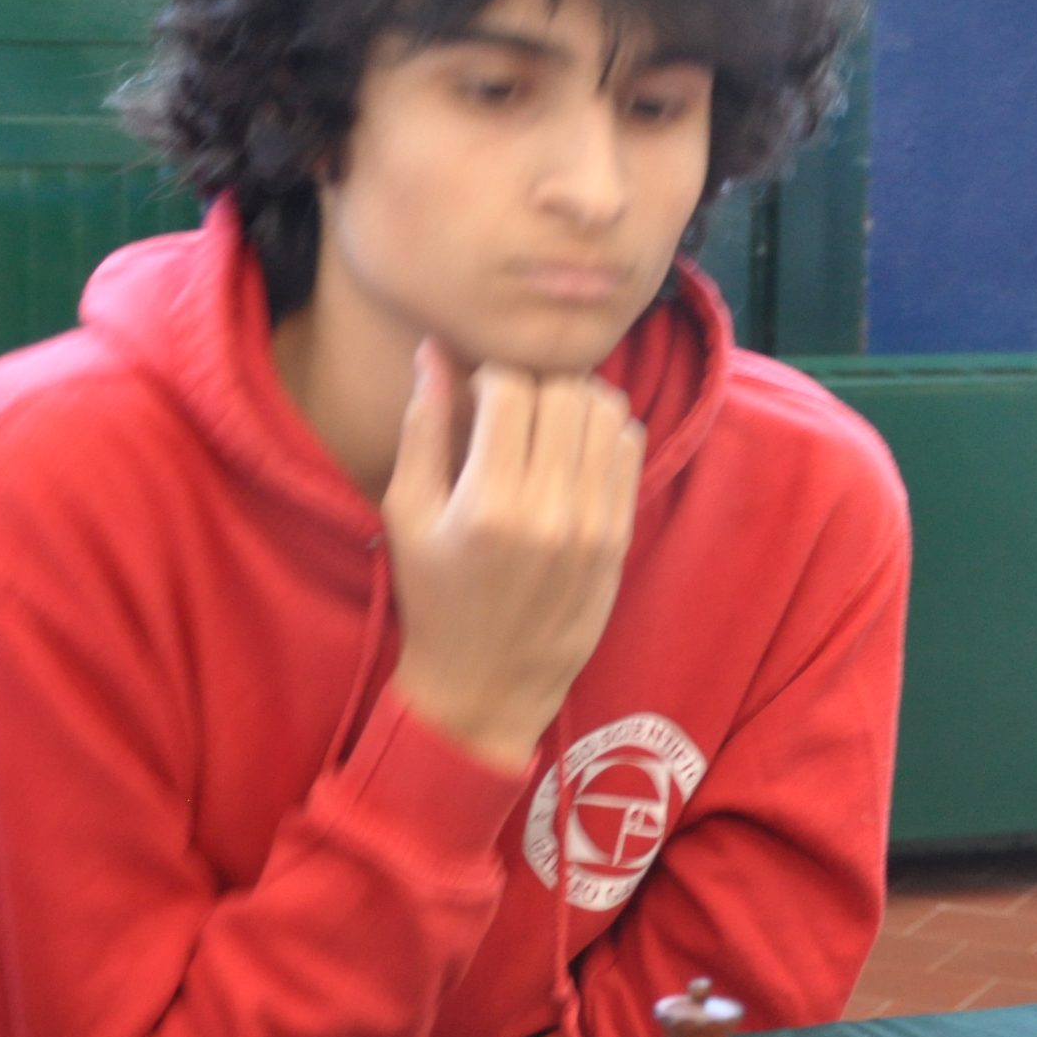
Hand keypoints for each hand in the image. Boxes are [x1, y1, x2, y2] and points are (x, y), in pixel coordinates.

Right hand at [381, 340, 647, 771]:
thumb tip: (433, 351)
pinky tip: (572, 452)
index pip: (511, 389)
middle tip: (512, 409)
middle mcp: (550, 512)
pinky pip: (629, 449)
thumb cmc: (434, 598)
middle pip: (565, 392)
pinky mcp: (619, 539)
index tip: (476, 398)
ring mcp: (594, 526)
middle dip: (535, 384)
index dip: (490, 376)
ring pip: (607, 412)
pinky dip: (604, 431)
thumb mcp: (407, 513)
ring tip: (545, 426)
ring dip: (574, 401)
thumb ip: (423, 427)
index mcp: (488, 504)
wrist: (487, 685)